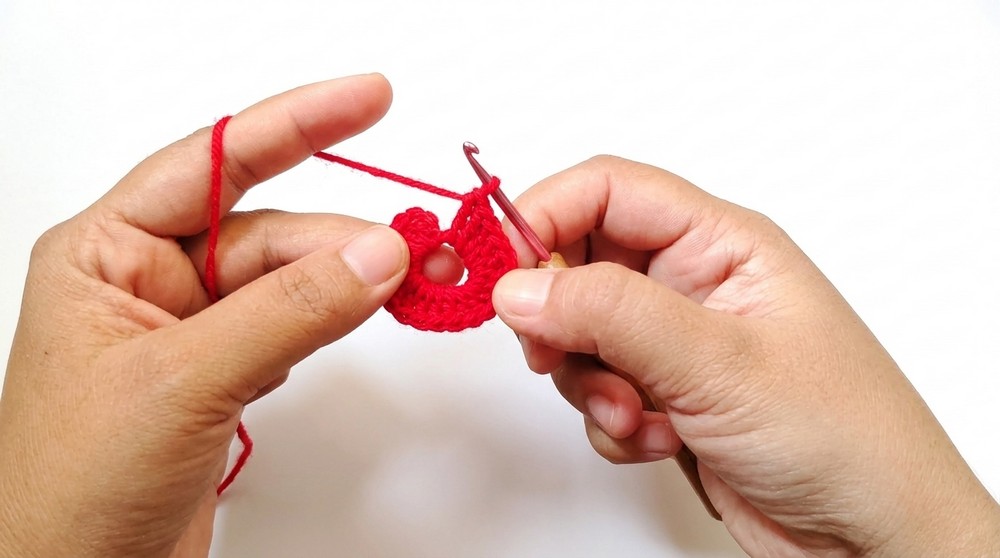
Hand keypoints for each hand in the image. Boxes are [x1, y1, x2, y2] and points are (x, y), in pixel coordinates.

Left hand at [0, 74, 443, 557]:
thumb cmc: (71, 490)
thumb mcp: (182, 381)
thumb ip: (286, 312)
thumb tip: (375, 254)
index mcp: (106, 253)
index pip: (215, 162)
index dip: (297, 123)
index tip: (369, 98)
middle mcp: (150, 281)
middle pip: (271, 229)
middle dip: (348, 237)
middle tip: (420, 251)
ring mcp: (193, 329)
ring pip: (293, 279)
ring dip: (355, 279)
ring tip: (416, 283)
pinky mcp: (226, 374)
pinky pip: (298, 324)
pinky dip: (341, 320)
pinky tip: (370, 316)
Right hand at [492, 156, 999, 556]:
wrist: (871, 536)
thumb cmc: (842, 436)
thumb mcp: (719, 362)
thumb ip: (612, 314)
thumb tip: (520, 286)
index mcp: (721, 243)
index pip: (607, 190)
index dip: (543, 217)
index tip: (501, 271)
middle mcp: (694, 283)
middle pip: (580, 262)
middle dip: (561, 317)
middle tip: (554, 354)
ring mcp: (676, 343)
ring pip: (580, 333)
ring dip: (588, 381)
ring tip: (636, 415)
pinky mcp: (664, 396)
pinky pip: (596, 390)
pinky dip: (609, 421)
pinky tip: (658, 441)